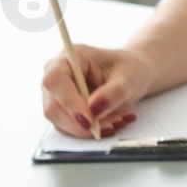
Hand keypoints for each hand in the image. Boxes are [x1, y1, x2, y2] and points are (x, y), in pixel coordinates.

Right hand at [41, 45, 155, 137]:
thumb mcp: (129, 79)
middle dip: (82, 122)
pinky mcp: (62, 109)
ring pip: (59, 121)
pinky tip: (110, 123)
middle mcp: (58, 73)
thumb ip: (113, 93)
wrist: (133, 74)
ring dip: (88, 129)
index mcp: (72, 56)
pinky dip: (89, 131)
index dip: (69, 102)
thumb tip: (94, 110)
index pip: (56, 80)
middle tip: (112, 124)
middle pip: (53, 106)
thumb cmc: (130, 69)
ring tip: (117, 121)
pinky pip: (68, 127)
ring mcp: (57, 93)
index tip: (89, 120)